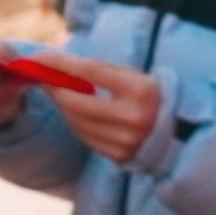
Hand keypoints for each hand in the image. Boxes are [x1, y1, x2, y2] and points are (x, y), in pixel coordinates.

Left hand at [31, 52, 163, 164]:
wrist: (177, 132)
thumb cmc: (145, 95)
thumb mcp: (130, 75)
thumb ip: (95, 70)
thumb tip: (52, 63)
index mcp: (140, 90)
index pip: (90, 71)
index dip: (60, 64)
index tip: (38, 57)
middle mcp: (135, 118)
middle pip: (77, 101)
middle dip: (53, 88)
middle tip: (41, 77)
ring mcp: (127, 141)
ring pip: (76, 121)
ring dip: (62, 105)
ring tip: (59, 91)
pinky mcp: (120, 156)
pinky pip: (84, 136)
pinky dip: (75, 121)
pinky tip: (76, 112)